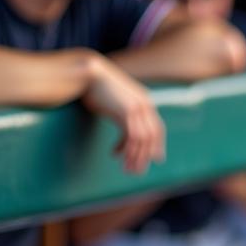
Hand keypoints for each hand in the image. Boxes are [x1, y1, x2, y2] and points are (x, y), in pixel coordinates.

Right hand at [81, 55, 165, 173]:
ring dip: (135, 156)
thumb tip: (125, 129)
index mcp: (145, 102)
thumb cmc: (97, 89)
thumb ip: (124, 115)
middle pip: (152, 137)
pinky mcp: (126, 111)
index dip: (157, 145)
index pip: (157, 129)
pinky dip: (125, 148)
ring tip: (126, 169)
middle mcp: (145, 105)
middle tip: (137, 171)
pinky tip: (115, 154)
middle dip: (145, 156)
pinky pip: (131, 136)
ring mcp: (137, 107)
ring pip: (142, 139)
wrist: (87, 74)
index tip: (154, 159)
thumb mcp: (116, 103)